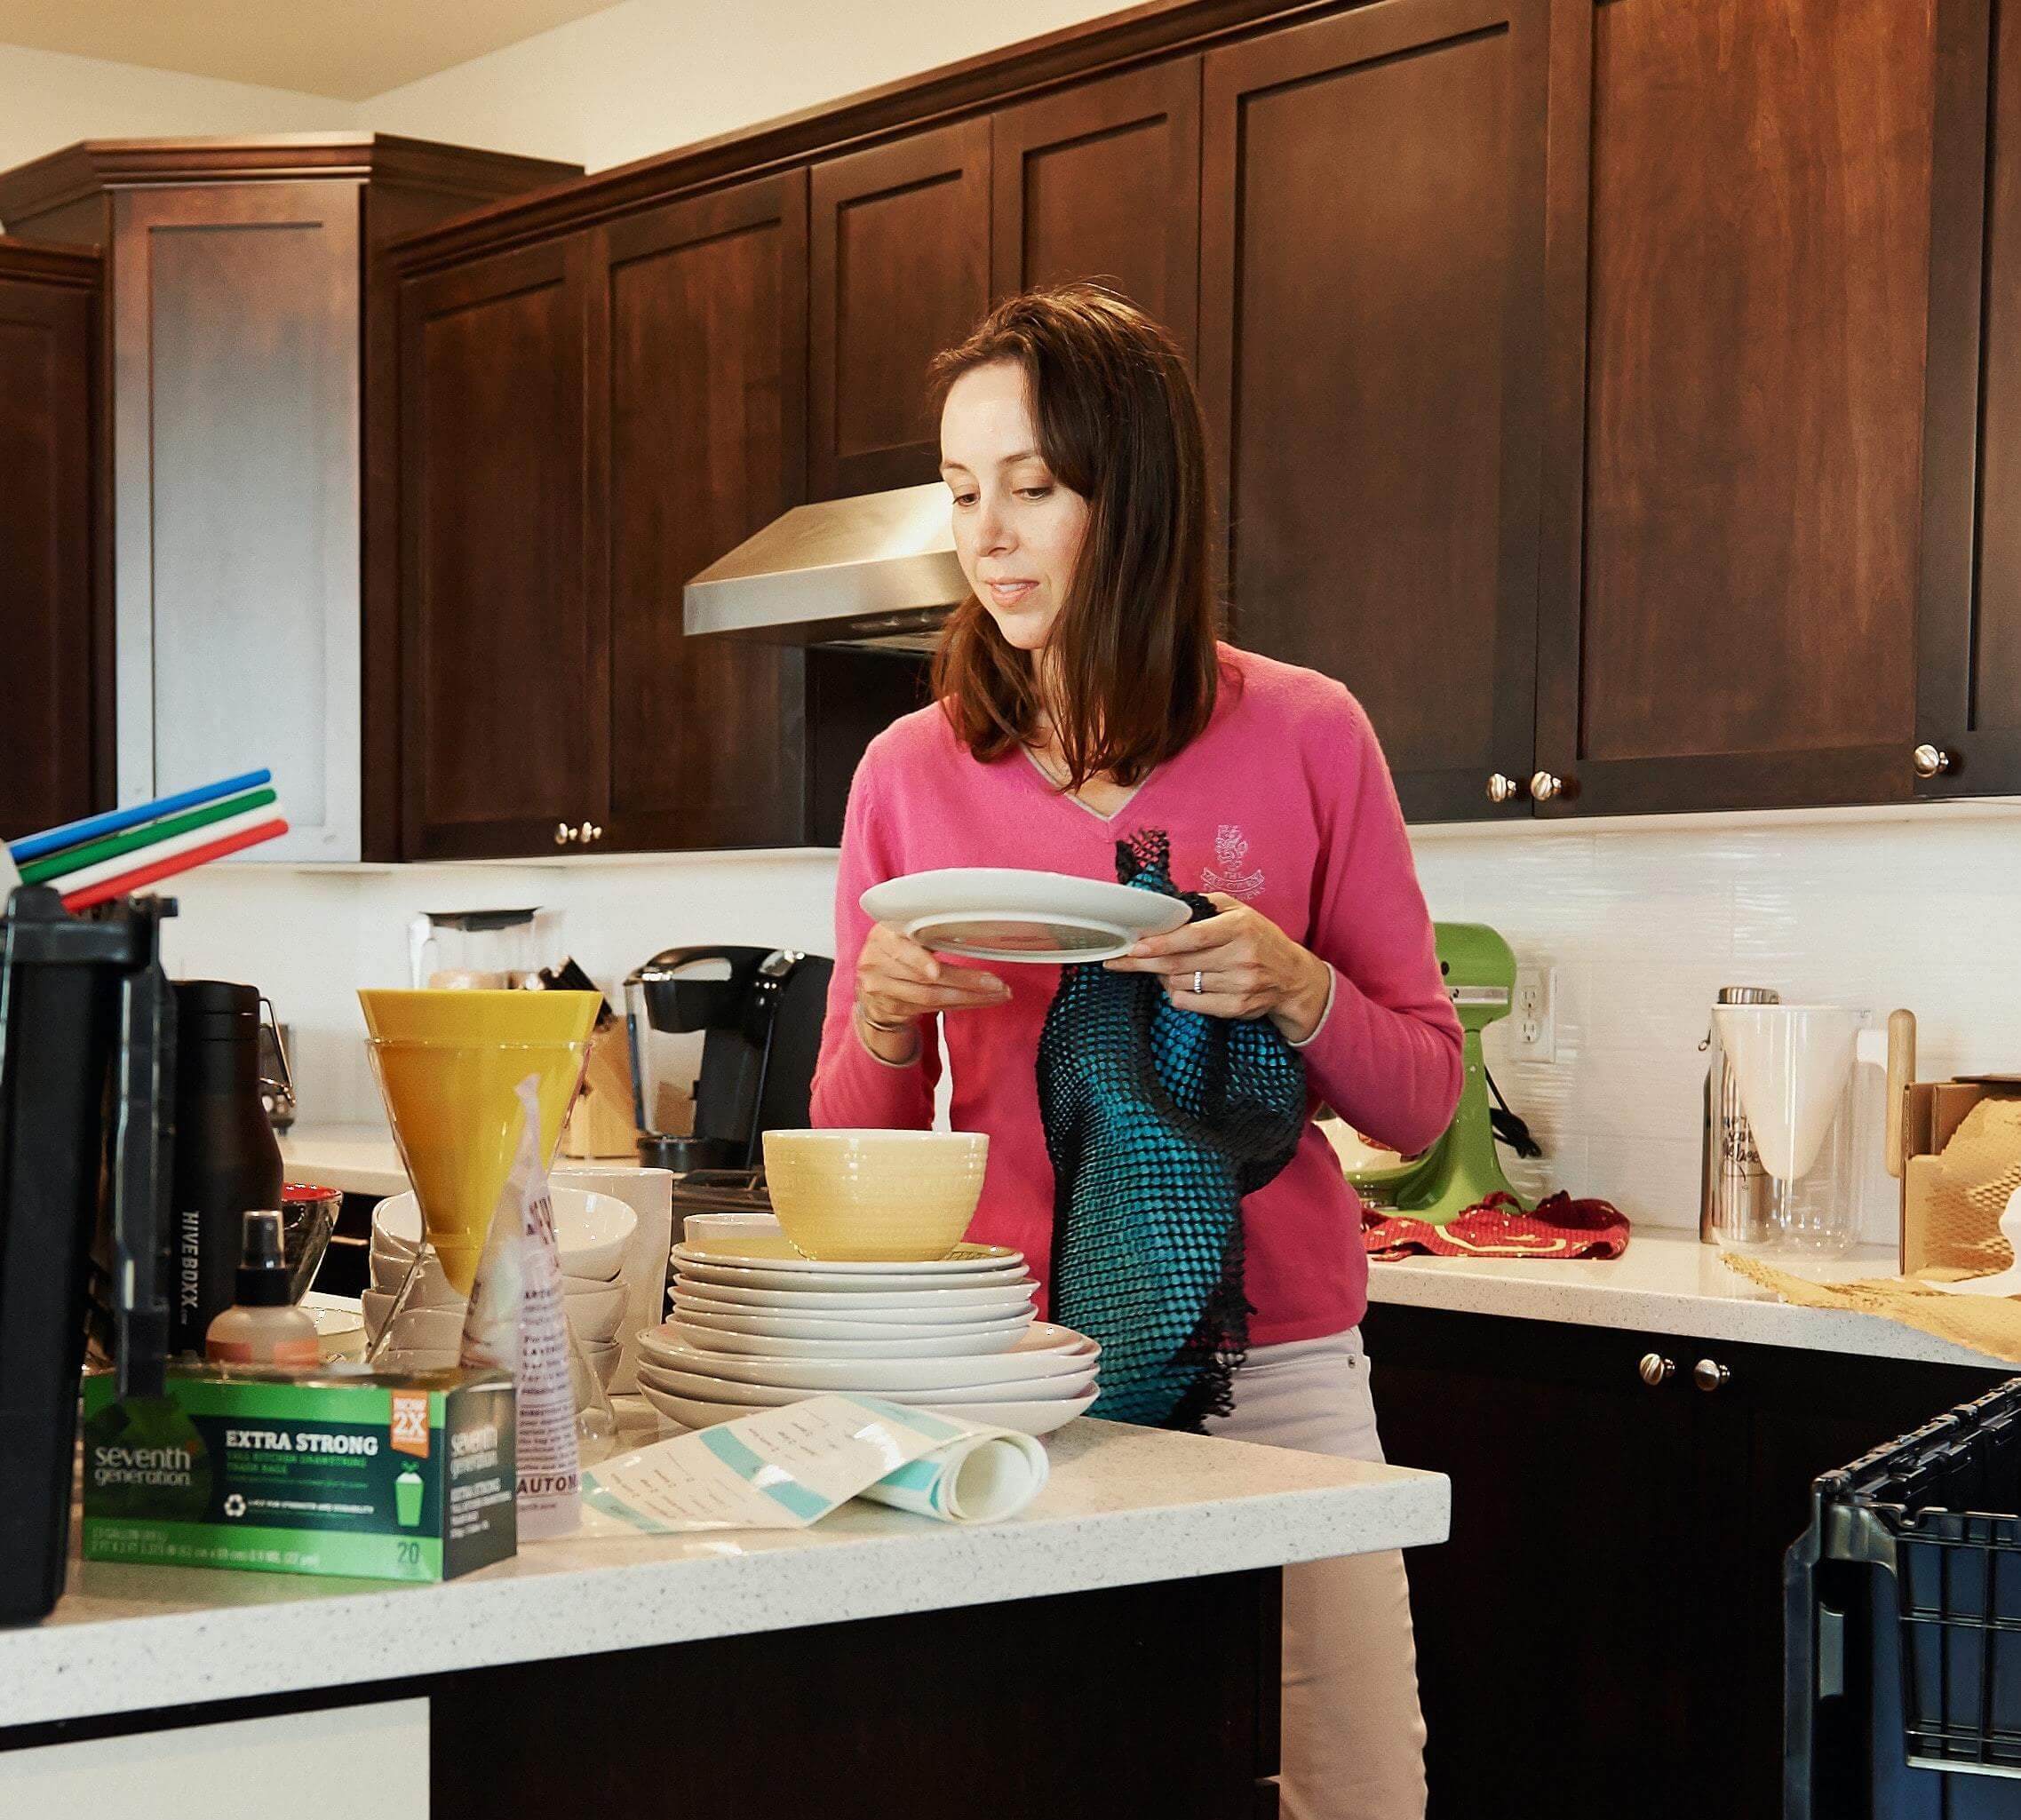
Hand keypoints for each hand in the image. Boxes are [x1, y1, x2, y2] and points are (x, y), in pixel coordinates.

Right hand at [854, 922, 1010, 1061]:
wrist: (872, 981)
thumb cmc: (897, 949)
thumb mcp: (904, 930)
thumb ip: (925, 928)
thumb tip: (967, 923)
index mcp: (882, 935)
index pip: (900, 949)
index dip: (918, 961)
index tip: (937, 970)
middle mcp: (876, 963)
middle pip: (924, 978)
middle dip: (965, 980)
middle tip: (995, 982)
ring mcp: (882, 989)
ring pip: (931, 997)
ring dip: (969, 997)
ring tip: (997, 993)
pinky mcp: (894, 1008)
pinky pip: (933, 1009)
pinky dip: (961, 1005)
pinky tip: (982, 1001)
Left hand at [1103, 893, 1331, 1042]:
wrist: (1292, 978)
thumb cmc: (1259, 939)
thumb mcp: (1240, 911)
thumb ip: (1205, 905)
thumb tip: (1167, 905)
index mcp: (1239, 927)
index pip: (1192, 937)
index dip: (1160, 943)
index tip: (1134, 946)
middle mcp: (1240, 957)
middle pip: (1179, 963)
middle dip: (1144, 962)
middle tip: (1118, 961)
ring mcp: (1239, 985)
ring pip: (1181, 983)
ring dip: (1163, 976)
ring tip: (1163, 967)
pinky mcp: (1236, 1008)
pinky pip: (1190, 1003)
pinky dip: (1176, 994)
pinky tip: (1179, 985)